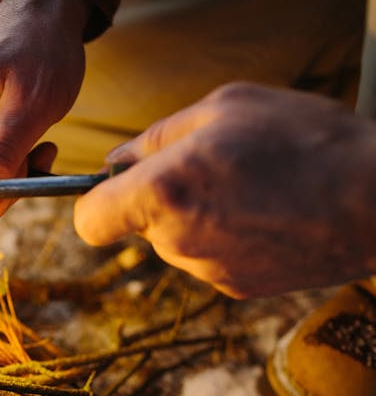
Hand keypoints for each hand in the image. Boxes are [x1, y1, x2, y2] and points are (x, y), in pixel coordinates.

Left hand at [74, 82, 375, 297]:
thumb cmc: (307, 141)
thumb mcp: (226, 107)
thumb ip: (157, 137)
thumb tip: (118, 161)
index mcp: (164, 193)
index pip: (89, 221)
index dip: (94, 204)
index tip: (113, 189)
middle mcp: (178, 241)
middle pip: (138, 226)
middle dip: (158, 199)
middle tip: (209, 169)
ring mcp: (208, 271)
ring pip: (175, 240)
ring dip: (194, 215)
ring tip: (248, 188)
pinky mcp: (237, 288)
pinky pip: (208, 257)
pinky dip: (223, 237)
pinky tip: (263, 214)